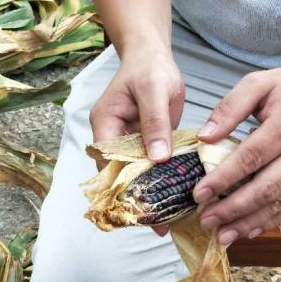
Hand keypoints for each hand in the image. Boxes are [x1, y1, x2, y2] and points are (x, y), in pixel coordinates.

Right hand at [90, 45, 183, 236]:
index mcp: (105, 124)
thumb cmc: (150, 68)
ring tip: (168, 221)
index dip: (124, 186)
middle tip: (159, 225)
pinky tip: (175, 198)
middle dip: (137, 198)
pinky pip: (148, 166)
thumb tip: (158, 159)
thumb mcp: (155, 90)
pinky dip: (159, 181)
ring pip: (134, 174)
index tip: (143, 209)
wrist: (153, 56)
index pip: (109, 162)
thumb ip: (156, 123)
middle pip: (119, 174)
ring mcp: (127, 141)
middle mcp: (112, 136)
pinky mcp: (143, 143)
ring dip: (149, 194)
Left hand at [192, 61, 280, 243]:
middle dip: (233, 209)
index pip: (250, 158)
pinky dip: (269, 222)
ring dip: (249, 222)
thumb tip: (205, 137)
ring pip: (279, 204)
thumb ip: (230, 108)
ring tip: (222, 236)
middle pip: (265, 188)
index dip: (223, 179)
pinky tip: (247, 231)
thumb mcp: (257, 83)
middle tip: (206, 221)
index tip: (198, 195)